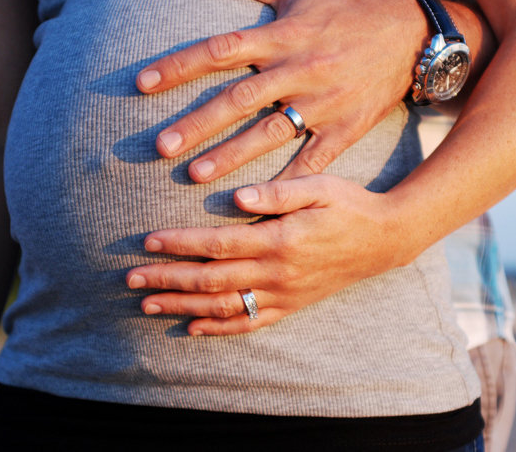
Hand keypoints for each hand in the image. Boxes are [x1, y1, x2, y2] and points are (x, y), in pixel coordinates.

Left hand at [125, 175, 402, 334]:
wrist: (384, 240)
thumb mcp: (320, 186)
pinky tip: (191, 327)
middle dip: (168, 279)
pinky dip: (218, 329)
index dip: (180, 243)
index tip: (147, 242)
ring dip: (182, 305)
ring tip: (147, 305)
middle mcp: (277, 273)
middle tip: (130, 279)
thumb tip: (237, 198)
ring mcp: (283, 294)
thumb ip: (279, 192)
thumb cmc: (349, 205)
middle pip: (211, 280)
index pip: (218, 244)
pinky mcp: (290, 306)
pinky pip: (249, 323)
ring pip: (223, 306)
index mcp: (280, 239)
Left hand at [137, 0, 428, 181]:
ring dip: (231, 156)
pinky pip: (311, 161)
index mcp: (284, 35)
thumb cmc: (350, 7)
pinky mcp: (345, 130)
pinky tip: (257, 203)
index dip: (180, 64)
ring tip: (195, 176)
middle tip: (159, 147)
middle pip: (240, 99)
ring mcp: (324, 104)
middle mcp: (300, 70)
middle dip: (198, 123)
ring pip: (270, 134)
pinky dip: (285, 183)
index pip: (222, 49)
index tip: (142, 84)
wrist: (414, 35)